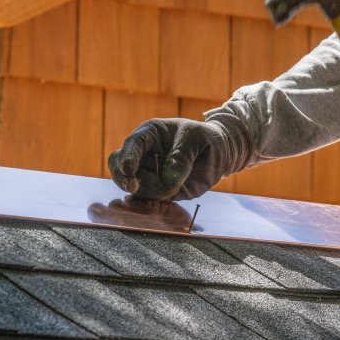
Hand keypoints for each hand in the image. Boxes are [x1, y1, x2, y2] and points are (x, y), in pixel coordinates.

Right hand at [108, 118, 240, 200]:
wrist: (219, 154)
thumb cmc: (206, 138)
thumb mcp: (198, 139)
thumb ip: (182, 158)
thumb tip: (167, 182)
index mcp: (150, 134)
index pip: (132, 144)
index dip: (127, 156)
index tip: (129, 169)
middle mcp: (144, 154)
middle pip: (119, 166)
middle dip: (123, 178)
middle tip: (134, 187)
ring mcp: (148, 174)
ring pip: (132, 187)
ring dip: (147, 192)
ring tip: (173, 189)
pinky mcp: (157, 191)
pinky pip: (145, 200)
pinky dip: (149, 204)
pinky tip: (161, 202)